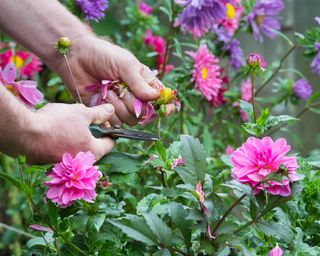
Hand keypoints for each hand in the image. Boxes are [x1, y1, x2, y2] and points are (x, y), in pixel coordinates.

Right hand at [21, 103, 114, 163]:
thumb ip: (99, 114)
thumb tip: (111, 110)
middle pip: (93, 146)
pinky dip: (61, 142)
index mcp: (93, 151)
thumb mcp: (82, 113)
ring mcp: (65, 165)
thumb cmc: (56, 123)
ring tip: (66, 123)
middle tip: (82, 119)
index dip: (109, 129)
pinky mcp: (50, 163)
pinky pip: (62, 151)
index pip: (110, 143)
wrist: (24, 134)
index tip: (101, 120)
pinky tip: (53, 131)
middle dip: (90, 132)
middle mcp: (81, 163)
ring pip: (77, 148)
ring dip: (75, 136)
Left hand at [52, 36, 173, 125]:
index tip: (164, 111)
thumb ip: (139, 82)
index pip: (160, 100)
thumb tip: (155, 97)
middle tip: (120, 88)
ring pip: (129, 120)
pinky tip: (101, 98)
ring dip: (117, 106)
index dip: (165, 107)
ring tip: (107, 90)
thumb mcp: (125, 64)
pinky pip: (114, 123)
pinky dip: (107, 112)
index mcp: (144, 83)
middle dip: (132, 103)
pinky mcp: (107, 112)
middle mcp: (135, 97)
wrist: (77, 57)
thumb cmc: (103, 55)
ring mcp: (121, 106)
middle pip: (144, 114)